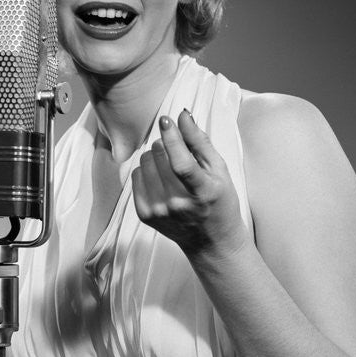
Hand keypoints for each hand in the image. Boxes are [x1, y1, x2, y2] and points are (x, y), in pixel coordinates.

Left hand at [131, 110, 248, 260]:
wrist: (211, 241)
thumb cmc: (219, 201)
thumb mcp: (220, 170)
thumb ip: (200, 142)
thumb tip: (182, 115)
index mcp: (203, 192)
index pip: (181, 162)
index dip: (172, 138)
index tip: (166, 120)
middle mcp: (178, 204)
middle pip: (159, 157)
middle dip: (165, 144)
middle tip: (176, 150)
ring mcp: (160, 211)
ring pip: (144, 162)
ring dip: (155, 156)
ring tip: (169, 166)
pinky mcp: (145, 215)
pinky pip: (135, 177)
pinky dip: (145, 171)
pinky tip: (159, 178)